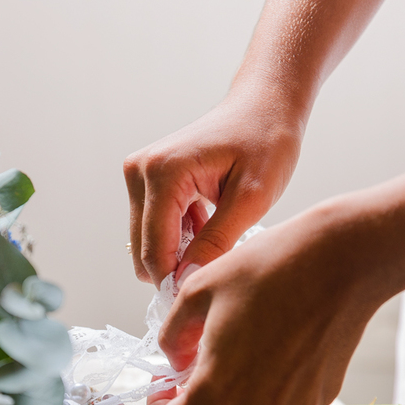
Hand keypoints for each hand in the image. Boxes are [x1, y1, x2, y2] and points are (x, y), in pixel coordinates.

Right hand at [123, 89, 304, 285]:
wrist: (263, 106)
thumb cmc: (266, 141)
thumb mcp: (252, 199)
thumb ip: (217, 242)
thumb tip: (186, 283)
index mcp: (164, 173)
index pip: (155, 251)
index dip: (177, 284)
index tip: (207, 298)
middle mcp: (140, 171)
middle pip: (144, 251)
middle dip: (176, 270)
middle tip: (220, 271)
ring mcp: (138, 174)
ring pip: (146, 243)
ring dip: (179, 252)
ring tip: (219, 238)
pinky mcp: (144, 178)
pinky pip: (152, 227)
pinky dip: (178, 237)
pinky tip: (208, 226)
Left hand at [147, 199, 390, 404]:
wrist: (343, 261)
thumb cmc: (266, 268)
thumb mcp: (199, 288)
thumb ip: (174, 333)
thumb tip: (173, 360)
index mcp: (217, 387)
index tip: (165, 389)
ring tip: (242, 354)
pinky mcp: (321, 397)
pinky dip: (271, 388)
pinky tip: (278, 345)